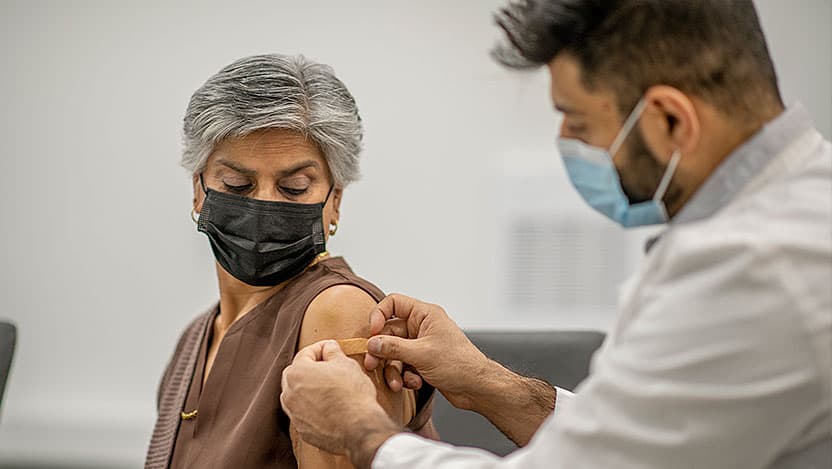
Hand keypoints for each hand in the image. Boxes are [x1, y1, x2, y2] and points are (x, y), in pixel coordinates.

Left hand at [281, 340, 399, 463]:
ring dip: (309, 389)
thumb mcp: (346, 363)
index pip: (305, 353)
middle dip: (310, 368)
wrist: (358, 428)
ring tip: (329, 388)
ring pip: (297, 395)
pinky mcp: (302, 430)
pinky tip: (329, 406)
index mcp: (297, 372)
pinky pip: (304, 413)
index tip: (331, 349)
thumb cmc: (352, 394)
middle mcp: (289, 393)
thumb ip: (332, 351)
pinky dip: (313, 408)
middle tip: (329, 368)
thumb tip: (329, 348)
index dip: (320, 348)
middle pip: (296, 374)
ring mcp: (294, 414)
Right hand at [363, 294, 491, 409]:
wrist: (476, 388)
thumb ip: (393, 348)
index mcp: (425, 315)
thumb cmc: (459, 364)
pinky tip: (414, 383)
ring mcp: (421, 345)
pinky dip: (404, 376)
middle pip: (389, 332)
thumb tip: (371, 343)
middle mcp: (422, 327)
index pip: (393, 303)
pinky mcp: (421, 361)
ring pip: (394, 353)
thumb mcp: (422, 354)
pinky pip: (403, 365)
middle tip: (372, 365)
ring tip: (397, 383)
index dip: (379, 315)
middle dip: (381, 351)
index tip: (372, 333)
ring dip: (393, 369)